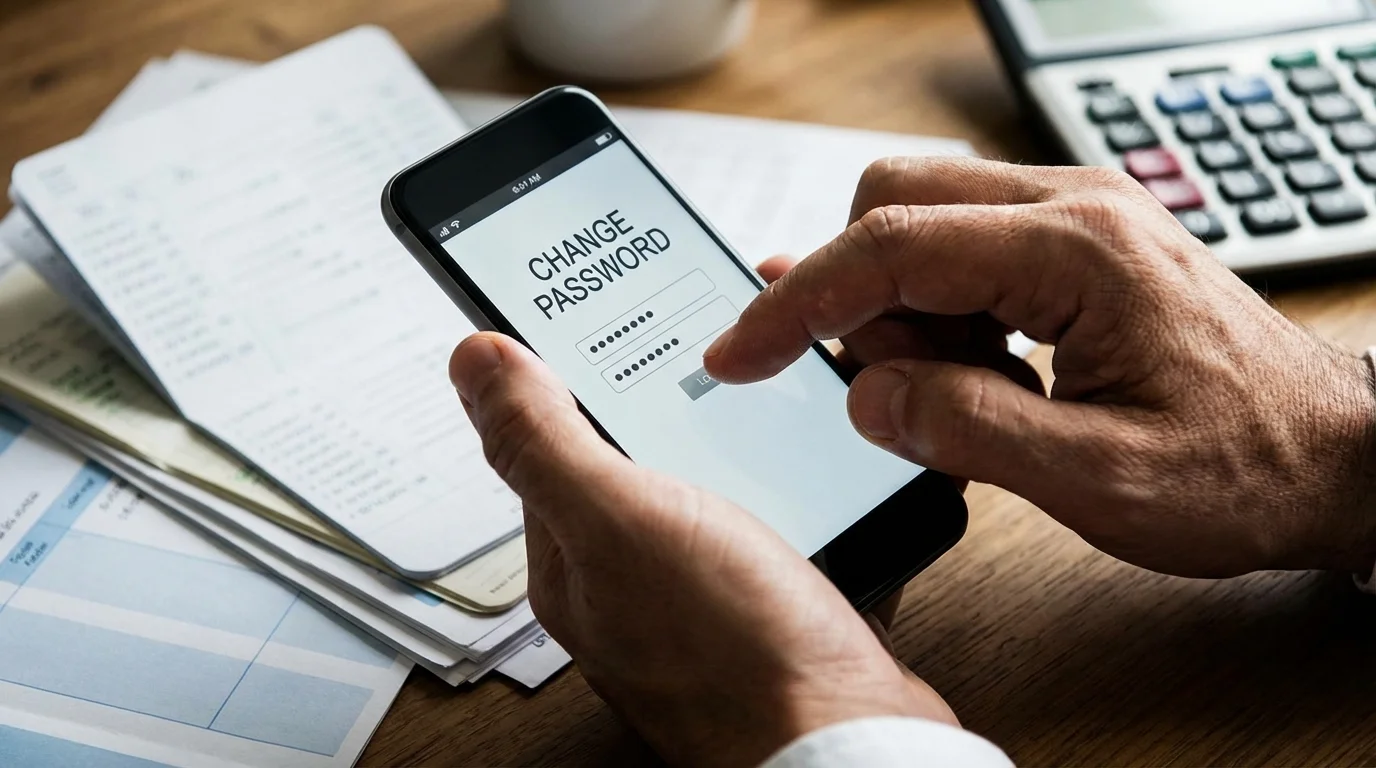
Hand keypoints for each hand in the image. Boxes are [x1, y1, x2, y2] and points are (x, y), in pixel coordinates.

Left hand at [449, 332, 955, 766]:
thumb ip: (543, 439)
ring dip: (722, 441)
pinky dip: (775, 486)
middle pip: (628, 464)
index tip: (599, 314)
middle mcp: (626, 584)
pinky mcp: (768, 608)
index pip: (548, 445)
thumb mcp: (619, 517)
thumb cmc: (732, 646)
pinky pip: (761, 525)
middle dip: (656, 400)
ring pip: (701, 493)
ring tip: (756, 386)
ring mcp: (700, 599)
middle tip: (693, 337)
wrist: (846, 738)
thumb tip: (473, 357)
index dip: (568, 374)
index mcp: (572, 560)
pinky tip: (801, 460)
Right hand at [705, 156, 1375, 577]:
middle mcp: (1072, 209)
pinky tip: (973, 373)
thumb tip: (866, 393)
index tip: (739, 354)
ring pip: (921, 223)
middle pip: (894, 202)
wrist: (1336, 457)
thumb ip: (969, 431)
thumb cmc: (1242, 468)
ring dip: (901, 311)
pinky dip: (936, 311)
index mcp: (1077, 251)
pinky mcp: (1073, 246)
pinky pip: (962, 249)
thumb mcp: (1101, 479)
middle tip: (882, 387)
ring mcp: (1074, 220)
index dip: (798, 303)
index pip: (891, 246)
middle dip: (854, 295)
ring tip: (961, 394)